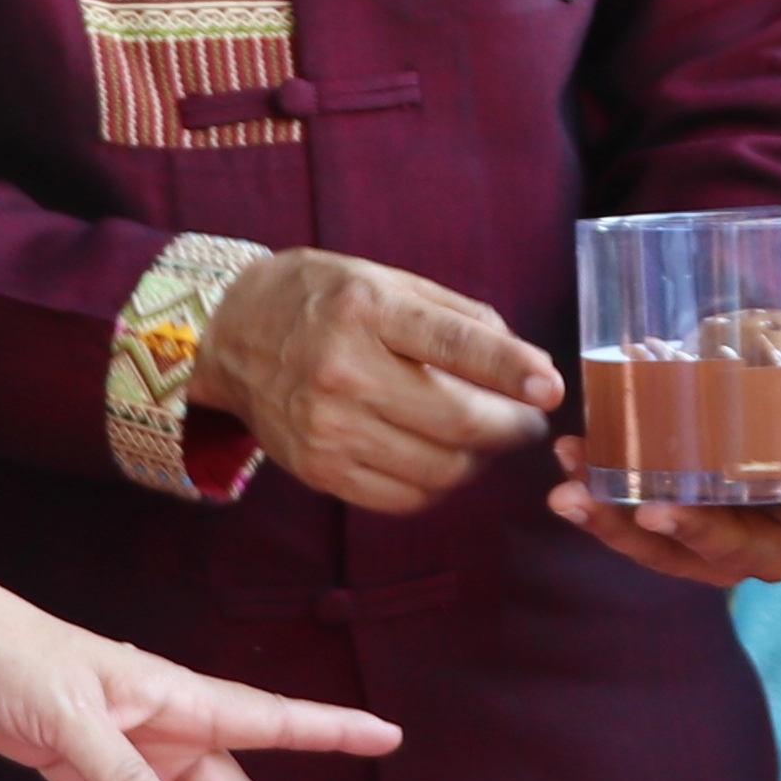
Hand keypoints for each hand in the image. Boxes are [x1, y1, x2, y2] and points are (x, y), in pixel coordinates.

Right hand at [191, 250, 562, 512]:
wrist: (228, 336)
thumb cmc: (321, 301)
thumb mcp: (385, 280)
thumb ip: (459, 317)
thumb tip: (528, 364)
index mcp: (366, 310)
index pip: (455, 345)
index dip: (513, 370)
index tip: (551, 388)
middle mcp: (343, 371)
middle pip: (458, 421)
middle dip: (512, 427)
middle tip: (529, 421)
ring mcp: (327, 428)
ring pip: (439, 469)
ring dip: (479, 460)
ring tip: (485, 440)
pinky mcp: (318, 470)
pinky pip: (403, 499)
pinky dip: (438, 486)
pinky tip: (442, 460)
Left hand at [539, 437, 780, 587]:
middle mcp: (753, 554)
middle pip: (714, 549)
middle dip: (680, 529)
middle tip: (650, 512)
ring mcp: (703, 551)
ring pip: (656, 547)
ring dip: (611, 520)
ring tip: (569, 490)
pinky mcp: (663, 534)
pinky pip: (627, 527)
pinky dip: (596, 503)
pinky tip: (567, 467)